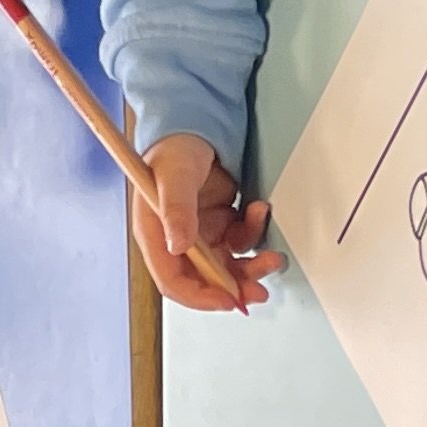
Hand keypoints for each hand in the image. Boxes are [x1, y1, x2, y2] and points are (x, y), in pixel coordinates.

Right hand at [131, 135, 282, 312]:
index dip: (200, 296)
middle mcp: (176, 240)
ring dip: (250, 267)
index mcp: (155, 235)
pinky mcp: (218, 224)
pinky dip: (253, 232)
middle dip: (233, 288)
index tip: (228, 299)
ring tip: (271, 259)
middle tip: (258, 291)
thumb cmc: (175, 148)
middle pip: (203, 281)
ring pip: (226, 266)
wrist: (195, 127)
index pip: (173, 281)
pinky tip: (258, 210)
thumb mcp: (175, 176)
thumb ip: (177, 209)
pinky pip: (240, 241)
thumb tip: (179, 246)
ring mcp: (199, 234)